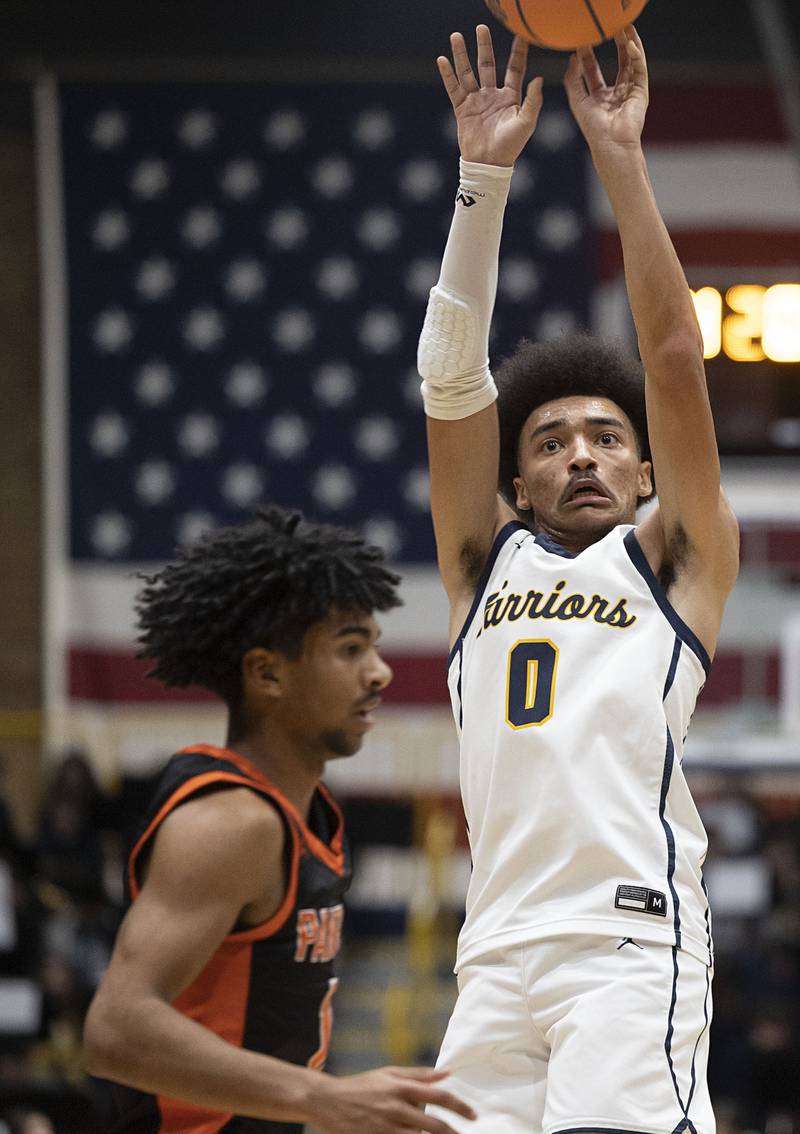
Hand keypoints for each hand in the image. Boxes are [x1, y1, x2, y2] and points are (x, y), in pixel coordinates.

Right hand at [309, 1066, 475, 1132]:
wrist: (327, 1100)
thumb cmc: (361, 1085)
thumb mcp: (389, 1073)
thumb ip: (419, 1074)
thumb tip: (447, 1073)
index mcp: (402, 1087)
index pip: (440, 1097)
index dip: (461, 1107)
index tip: (474, 1115)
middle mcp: (397, 1107)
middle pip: (435, 1125)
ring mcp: (387, 1127)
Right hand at [437, 24, 542, 166]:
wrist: (488, 164)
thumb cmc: (510, 147)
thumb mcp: (526, 123)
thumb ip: (533, 101)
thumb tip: (539, 78)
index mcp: (510, 97)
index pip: (514, 68)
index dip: (518, 52)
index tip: (521, 34)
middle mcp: (492, 95)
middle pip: (487, 64)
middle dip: (484, 46)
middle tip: (481, 28)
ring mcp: (476, 101)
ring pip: (468, 72)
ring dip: (461, 55)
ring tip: (456, 36)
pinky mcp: (462, 109)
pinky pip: (453, 88)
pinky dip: (447, 75)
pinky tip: (442, 60)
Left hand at [563, 25, 648, 164]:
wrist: (611, 142)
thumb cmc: (593, 128)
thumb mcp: (578, 100)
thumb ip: (573, 80)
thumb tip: (572, 59)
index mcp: (600, 98)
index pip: (594, 73)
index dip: (589, 57)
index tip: (583, 43)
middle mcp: (616, 94)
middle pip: (616, 63)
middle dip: (613, 46)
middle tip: (609, 28)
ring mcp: (630, 92)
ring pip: (631, 62)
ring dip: (628, 44)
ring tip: (624, 28)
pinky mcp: (640, 91)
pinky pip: (640, 68)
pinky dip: (636, 55)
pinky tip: (630, 43)